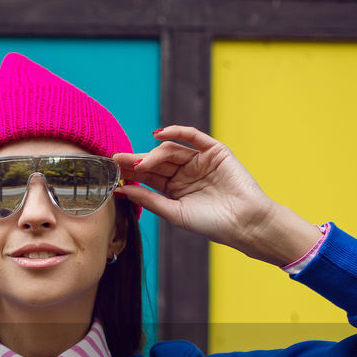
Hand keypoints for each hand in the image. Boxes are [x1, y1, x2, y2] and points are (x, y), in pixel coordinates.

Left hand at [113, 126, 317, 264]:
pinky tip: (158, 134)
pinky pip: (193, 137)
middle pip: (156, 162)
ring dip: (152, 154)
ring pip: (171, 151)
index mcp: (174, 189)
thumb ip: (149, 200)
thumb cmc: (211, 224)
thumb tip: (121, 191)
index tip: (112, 172)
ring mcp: (199, 161)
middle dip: (136, 160)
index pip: (148, 177)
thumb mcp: (174, 212)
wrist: (245, 223)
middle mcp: (185, 173)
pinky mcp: (214, 151)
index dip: (131, 173)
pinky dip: (177, 132)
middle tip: (116, 160)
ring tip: (137, 162)